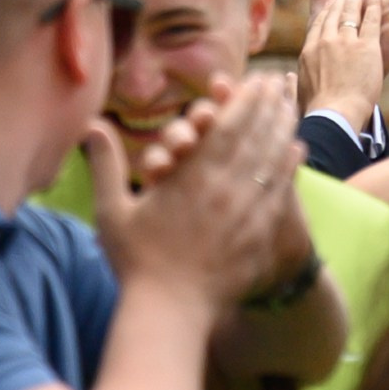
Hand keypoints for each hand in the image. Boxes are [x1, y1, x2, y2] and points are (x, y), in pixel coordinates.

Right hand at [87, 73, 303, 309]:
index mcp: (190, 177)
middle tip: (278, 82)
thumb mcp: (112, 210)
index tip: (255, 80)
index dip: (243, 100)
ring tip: (290, 107)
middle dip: (267, 105)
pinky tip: (296, 149)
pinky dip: (289, 166)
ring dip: (281, 128)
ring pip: (270, 158)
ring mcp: (245, 209)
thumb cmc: (136, 261)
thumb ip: (106, 165)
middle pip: (253, 135)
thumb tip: (92, 126)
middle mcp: (223, 187)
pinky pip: (279, 189)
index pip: (225, 127)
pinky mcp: (259, 231)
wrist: (169, 309)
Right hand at [297, 0, 383, 127]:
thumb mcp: (298, 94)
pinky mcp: (366, 46)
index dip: (327, 10)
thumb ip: (292, 83)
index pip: (318, 24)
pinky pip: (370, 20)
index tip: (332, 2)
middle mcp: (324, 42)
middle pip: (334, 13)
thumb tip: (286, 79)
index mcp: (308, 52)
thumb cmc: (317, 110)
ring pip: (350, 12)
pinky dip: (373, 5)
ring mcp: (345, 42)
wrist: (333, 115)